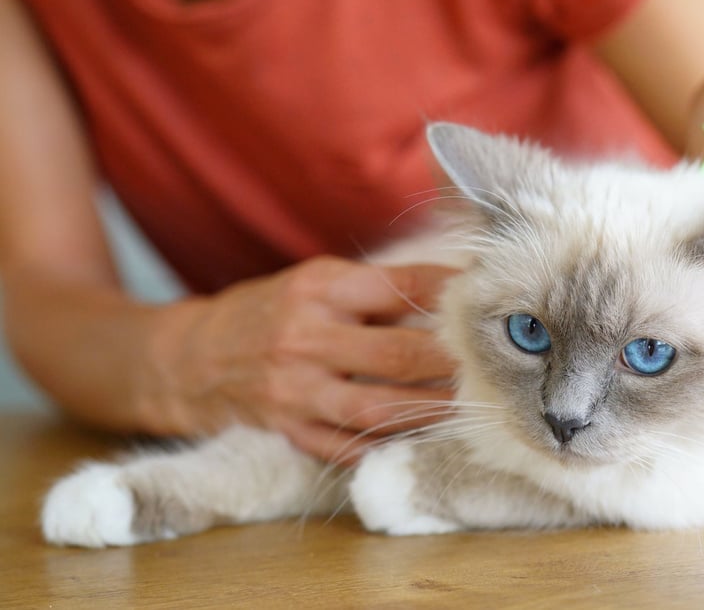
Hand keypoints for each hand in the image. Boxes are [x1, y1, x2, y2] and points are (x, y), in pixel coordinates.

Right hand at [147, 256, 457, 462]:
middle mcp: (305, 338)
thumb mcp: (311, 283)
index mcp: (317, 290)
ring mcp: (295, 390)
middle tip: (490, 362)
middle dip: (452, 359)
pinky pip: (347, 445)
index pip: (400, 286)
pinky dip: (387, 445)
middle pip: (398, 352)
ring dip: (430, 409)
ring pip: (378, 407)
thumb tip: (446, 292)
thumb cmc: (264, 313)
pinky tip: (420, 440)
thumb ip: (372, 291)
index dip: (450, 292)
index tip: (485, 295)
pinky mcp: (288, 429)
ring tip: (467, 406)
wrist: (187, 358)